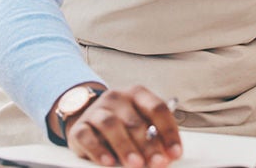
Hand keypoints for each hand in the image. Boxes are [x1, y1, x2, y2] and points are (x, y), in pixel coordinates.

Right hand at [65, 86, 181, 167]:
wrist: (87, 117)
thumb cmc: (122, 123)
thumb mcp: (139, 122)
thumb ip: (153, 134)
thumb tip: (166, 155)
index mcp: (137, 94)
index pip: (157, 108)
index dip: (169, 131)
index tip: (175, 152)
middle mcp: (117, 98)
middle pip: (135, 121)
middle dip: (149, 145)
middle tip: (158, 162)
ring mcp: (96, 111)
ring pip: (111, 125)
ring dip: (125, 146)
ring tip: (136, 164)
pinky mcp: (80, 126)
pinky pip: (86, 136)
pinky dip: (98, 150)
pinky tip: (108, 162)